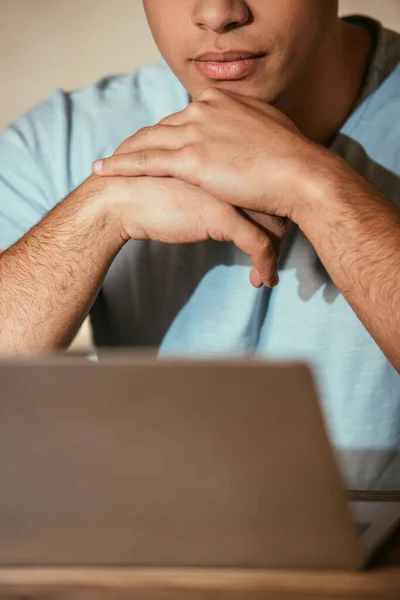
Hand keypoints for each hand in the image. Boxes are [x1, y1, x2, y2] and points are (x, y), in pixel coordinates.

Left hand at [93, 87, 315, 222]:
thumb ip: (247, 125)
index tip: (156, 145)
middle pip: (160, 127)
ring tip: (106, 165)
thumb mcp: (268, 129)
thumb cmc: (292, 159)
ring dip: (123, 153)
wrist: (301, 174)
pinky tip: (102, 171)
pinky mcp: (190, 159)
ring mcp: (195, 132)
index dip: (166, 133)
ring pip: (147, 141)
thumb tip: (244, 133)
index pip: (183, 116)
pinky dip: (120, 166)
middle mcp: (203, 109)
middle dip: (140, 143)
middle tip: (122, 156)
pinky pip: (145, 161)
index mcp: (221, 100)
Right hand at [98, 175, 280, 287]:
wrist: (119, 199)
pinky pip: (258, 245)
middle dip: (279, 233)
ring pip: (273, 224)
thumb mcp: (182, 175)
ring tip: (269, 271)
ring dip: (276, 253)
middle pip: (274, 202)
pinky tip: (264, 281)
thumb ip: (205, 182)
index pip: (264, 183)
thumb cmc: (145, 190)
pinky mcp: (224, 216)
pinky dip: (266, 265)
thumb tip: (218, 201)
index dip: (271, 210)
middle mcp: (235, 170)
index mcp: (227, 157)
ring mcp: (231, 192)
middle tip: (275, 252)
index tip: (273, 232)